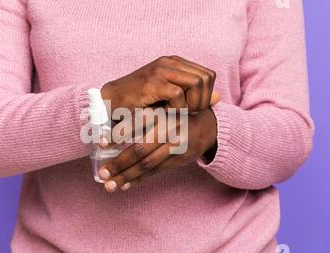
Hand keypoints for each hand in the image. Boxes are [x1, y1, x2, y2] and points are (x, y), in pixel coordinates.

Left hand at [98, 109, 217, 191]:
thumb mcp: (162, 107)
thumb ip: (143, 116)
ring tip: (110, 185)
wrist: (209, 125)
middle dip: (120, 163)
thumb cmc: (177, 114)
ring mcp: (175, 146)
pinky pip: (155, 171)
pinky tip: (125, 185)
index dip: (118, 133)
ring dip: (127, 176)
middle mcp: (168, 130)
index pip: (136, 123)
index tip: (102, 143)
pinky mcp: (179, 159)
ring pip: (147, 164)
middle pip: (140, 149)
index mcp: (161, 113)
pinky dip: (139, 179)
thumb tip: (112, 129)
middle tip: (103, 173)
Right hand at [101, 55, 217, 113]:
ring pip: (197, 83)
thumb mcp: (170, 99)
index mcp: (175, 63)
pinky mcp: (152, 82)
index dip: (206, 94)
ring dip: (192, 103)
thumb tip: (219, 98)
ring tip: (179, 112)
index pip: (208, 74)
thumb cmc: (140, 102)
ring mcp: (161, 70)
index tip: (193, 108)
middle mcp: (169, 62)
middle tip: (189, 112)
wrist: (110, 101)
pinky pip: (179, 94)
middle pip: (207, 77)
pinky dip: (177, 108)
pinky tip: (167, 113)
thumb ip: (194, 97)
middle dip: (203, 100)